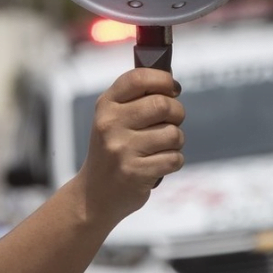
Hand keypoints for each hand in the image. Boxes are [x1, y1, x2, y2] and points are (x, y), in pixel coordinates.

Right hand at [77, 68, 184, 224]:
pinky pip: (174, 158)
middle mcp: (110, 124)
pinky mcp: (135, 173)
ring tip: (161, 147)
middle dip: (177, 113)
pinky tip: (159, 164)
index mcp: (106, 105)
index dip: (163, 79)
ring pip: (173, 134)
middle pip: (163, 105)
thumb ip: (137, 98)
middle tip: (171, 122)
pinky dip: (174, 161)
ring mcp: (121, 149)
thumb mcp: (114, 119)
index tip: (173, 89)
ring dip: (176, 141)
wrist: (95, 195)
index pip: (139, 78)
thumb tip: (170, 78)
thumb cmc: (114, 149)